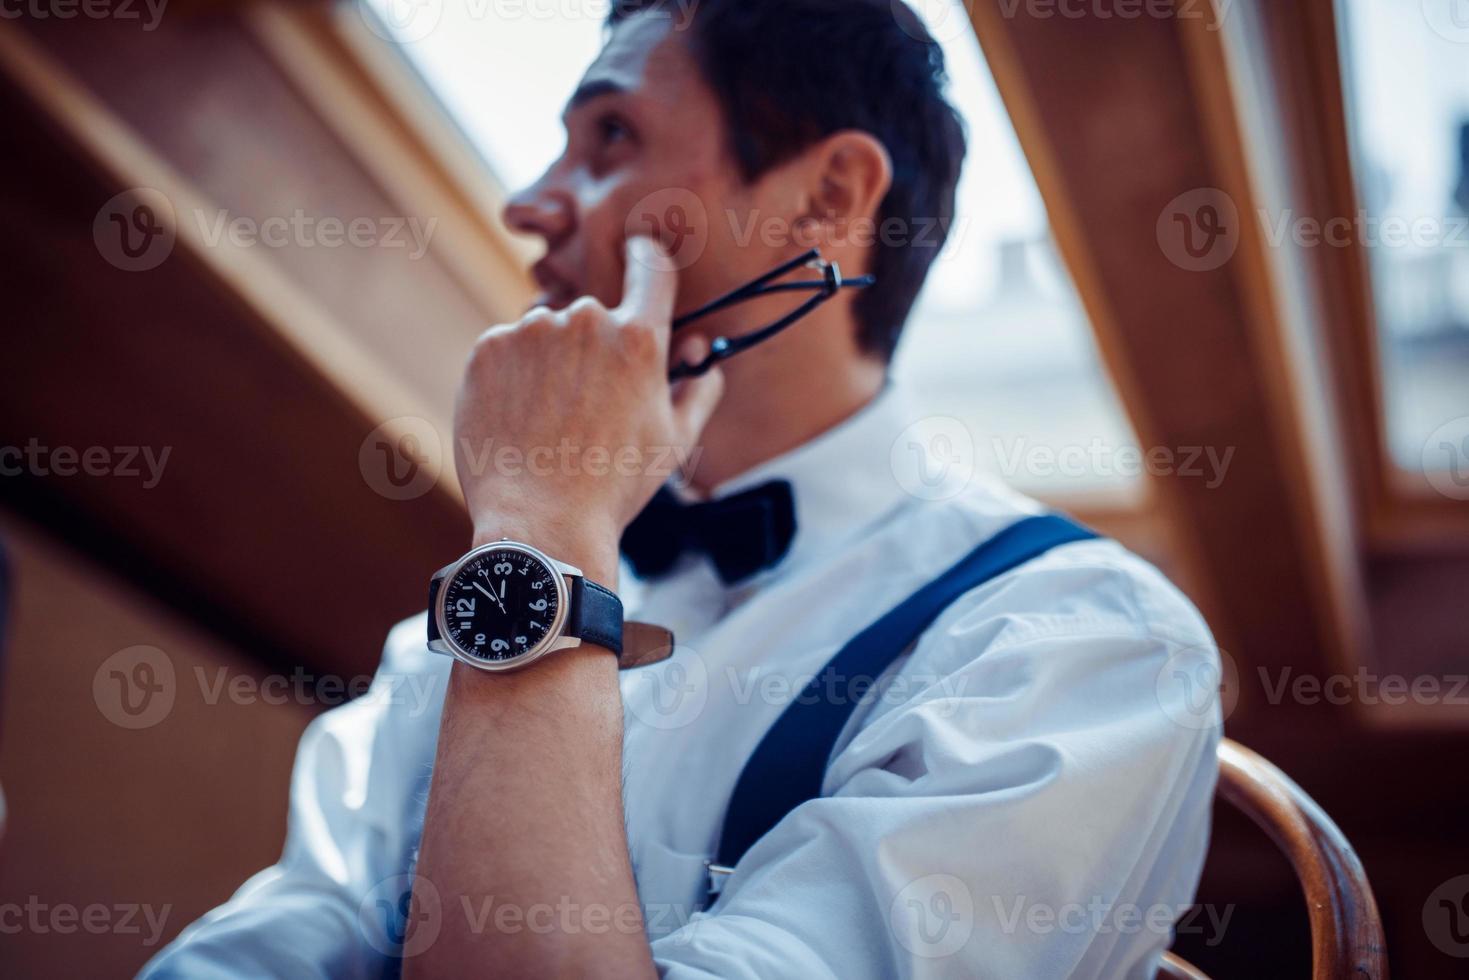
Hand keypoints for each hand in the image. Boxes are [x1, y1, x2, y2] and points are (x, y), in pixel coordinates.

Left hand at [453, 236, 724, 578]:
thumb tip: (704, 360)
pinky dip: (512, 377)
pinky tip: (519, 420)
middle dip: (594, 348)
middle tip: (589, 407)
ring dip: (550, 363)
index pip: (651, 267)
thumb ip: (699, 389)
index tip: (640, 256)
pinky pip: (506, 351)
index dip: (647, 259)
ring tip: (550, 422)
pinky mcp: (487, 350)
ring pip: (546, 334)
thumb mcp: (676, 441)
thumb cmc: (614, 485)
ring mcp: (530, 332)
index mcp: (639, 337)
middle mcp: (585, 320)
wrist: (540, 522)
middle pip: (593, 315)